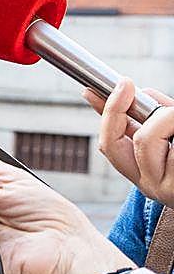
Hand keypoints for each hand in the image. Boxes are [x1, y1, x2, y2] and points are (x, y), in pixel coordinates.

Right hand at [84, 79, 173, 205]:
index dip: (106, 113)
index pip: (110, 145)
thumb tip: (131, 93)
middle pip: (114, 144)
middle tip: (126, 85)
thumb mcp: (173, 135)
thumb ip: (153, 118)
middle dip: (116, 111)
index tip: (110, 86)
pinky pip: (171, 140)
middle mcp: (150, 185)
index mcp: (143, 173)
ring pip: (148, 136)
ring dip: (166, 115)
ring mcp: (166, 189)